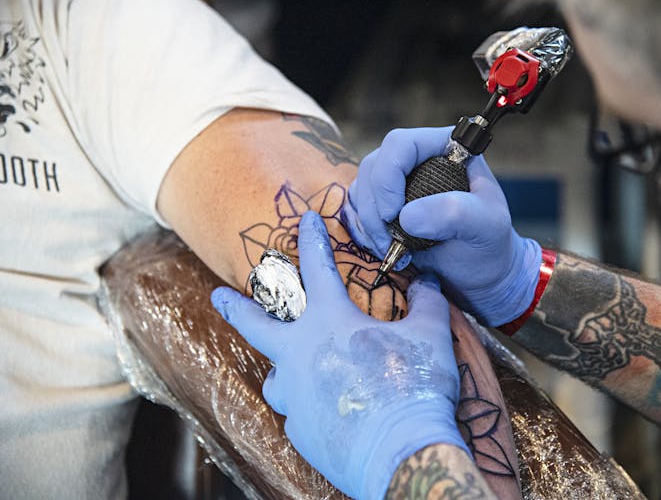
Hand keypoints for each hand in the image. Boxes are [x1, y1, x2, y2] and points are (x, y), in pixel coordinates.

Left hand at [211, 211, 467, 499]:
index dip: (313, 240)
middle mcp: (299, 355)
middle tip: (217, 296)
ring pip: (276, 376)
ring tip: (295, 370)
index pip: (317, 269)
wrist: (403, 452)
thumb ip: (427, 303)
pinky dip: (308, 405)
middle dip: (235, 306)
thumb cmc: (414, 387)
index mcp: (329, 323)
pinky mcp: (299, 431)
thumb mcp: (429, 336)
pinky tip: (327, 410)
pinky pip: (298, 412)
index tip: (307, 220)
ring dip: (282, 367)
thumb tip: (429, 282)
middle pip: (256, 324)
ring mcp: (294, 395)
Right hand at [344, 127, 541, 325]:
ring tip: (391, 249)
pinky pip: (358, 210)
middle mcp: (417, 159)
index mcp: (446, 148)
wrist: (478, 272)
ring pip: (362, 188)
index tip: (393, 213)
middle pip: (375, 166)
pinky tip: (386, 249)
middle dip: (375, 207)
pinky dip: (365, 232)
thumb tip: (407, 216)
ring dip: (368, 223)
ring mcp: (396, 181)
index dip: (389, 175)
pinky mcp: (383, 204)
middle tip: (389, 241)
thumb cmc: (489, 243)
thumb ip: (455, 213)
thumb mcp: (486, 226)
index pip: (402, 145)